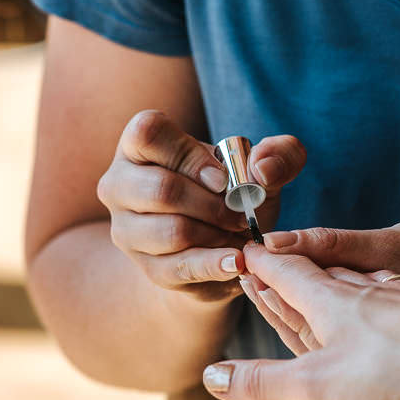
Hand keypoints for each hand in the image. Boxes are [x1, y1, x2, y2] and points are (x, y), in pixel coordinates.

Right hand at [97, 110, 305, 301]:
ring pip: (171, 230)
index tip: (222, 178)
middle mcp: (121, 184)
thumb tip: (261, 167)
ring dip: (217, 233)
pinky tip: (237, 260)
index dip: (190, 154)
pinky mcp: (147, 267)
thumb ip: (279, 155)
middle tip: (240, 213)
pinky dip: (215, 263)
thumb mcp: (263, 171)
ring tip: (237, 233)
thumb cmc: (237, 195)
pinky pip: (180, 266)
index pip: (147, 132)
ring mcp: (128, 229)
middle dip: (213, 204)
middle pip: (161, 189)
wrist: (226, 248)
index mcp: (141, 145)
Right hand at [202, 244, 399, 399]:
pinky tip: (388, 293)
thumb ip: (262, 381)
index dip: (263, 264)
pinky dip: (373, 293)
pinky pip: (389, 297)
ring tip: (322, 274)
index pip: (286, 272)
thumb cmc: (393, 370)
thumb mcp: (316, 384)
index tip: (245, 251)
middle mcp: (363, 291)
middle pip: (318, 273)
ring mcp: (399, 300)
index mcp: (330, 299)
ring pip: (356, 282)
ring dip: (332, 277)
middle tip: (270, 259)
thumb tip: (210, 377)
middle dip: (291, 268)